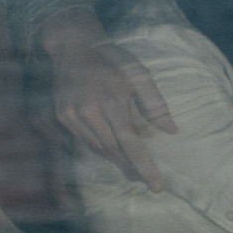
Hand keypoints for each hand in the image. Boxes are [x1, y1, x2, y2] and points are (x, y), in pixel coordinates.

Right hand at [42, 12, 175, 189]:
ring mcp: (71, 114)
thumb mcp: (139, 74)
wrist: (72, 46)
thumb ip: (155, 103)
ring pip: (97, 147)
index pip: (130, 141)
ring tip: (131, 168)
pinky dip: (100, 148)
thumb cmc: (112, 59)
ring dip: (115, 159)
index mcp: (110, 99)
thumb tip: (171, 130)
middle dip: (131, 167)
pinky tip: (111, 150)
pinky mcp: (61, 115)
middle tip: (146, 180)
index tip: (157, 186)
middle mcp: (87, 110)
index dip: (145, 165)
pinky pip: (84, 140)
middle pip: (113, 149)